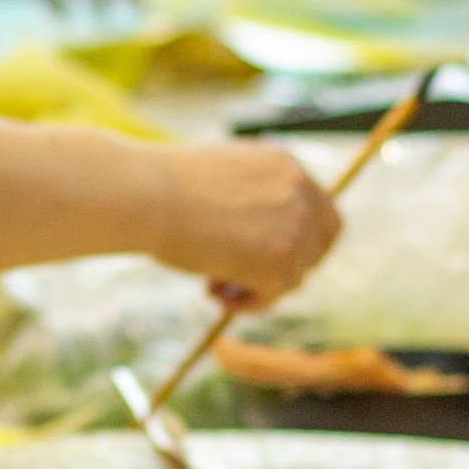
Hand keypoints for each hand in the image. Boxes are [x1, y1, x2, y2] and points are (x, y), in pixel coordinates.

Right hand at [149, 140, 342, 303]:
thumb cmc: (165, 186)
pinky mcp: (277, 261)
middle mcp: (299, 191)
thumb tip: (263, 236)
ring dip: (259, 286)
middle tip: (247, 277)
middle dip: (284, 267)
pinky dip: (249, 302)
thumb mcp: (224, 176)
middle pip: (318, 247)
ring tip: (216, 284)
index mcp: (285, 165)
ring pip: (294, 274)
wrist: (145, 194)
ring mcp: (293, 226)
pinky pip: (272, 294)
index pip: (323, 213)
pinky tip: (216, 294)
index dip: (305, 242)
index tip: (278, 257)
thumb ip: (254, 197)